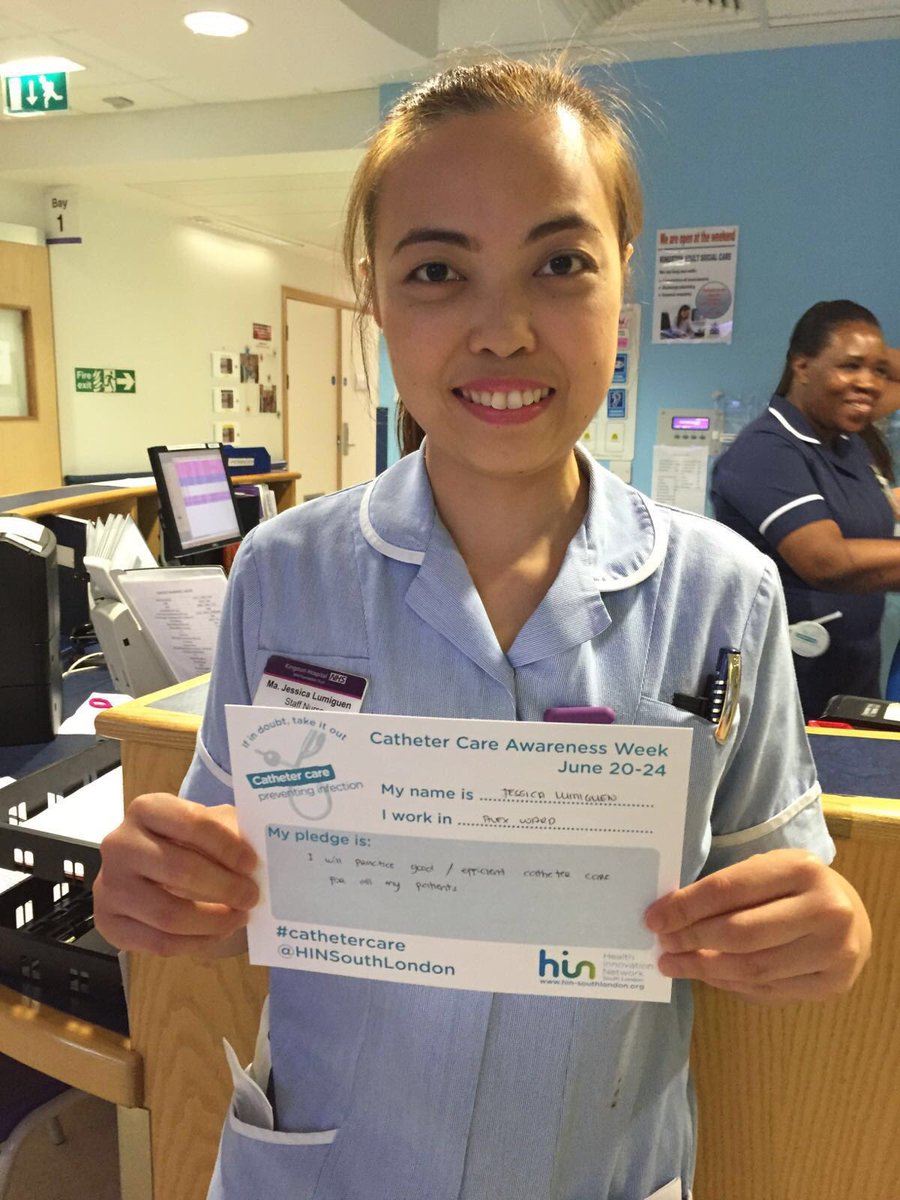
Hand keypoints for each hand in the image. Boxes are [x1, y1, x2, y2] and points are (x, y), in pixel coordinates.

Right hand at [94, 793, 258, 957]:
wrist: (141, 867)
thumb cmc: (185, 840)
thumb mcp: (208, 824)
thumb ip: (232, 832)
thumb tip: (266, 854)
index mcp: (146, 809)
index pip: (191, 823)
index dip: (226, 845)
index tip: (252, 864)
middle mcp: (119, 844)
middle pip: (179, 870)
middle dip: (225, 888)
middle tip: (252, 897)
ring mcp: (108, 885)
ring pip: (168, 914)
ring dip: (213, 921)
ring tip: (239, 917)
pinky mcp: (108, 922)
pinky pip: (158, 943)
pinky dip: (195, 943)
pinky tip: (216, 933)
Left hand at [644, 849, 870, 1001]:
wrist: (853, 917)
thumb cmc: (795, 888)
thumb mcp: (768, 870)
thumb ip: (728, 889)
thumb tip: (669, 915)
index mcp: (802, 869)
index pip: (729, 890)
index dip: (686, 907)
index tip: (654, 919)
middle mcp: (825, 910)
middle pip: (740, 934)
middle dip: (691, 940)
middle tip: (663, 945)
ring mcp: (834, 952)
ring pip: (751, 969)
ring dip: (703, 969)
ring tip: (674, 964)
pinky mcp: (832, 985)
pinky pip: (767, 991)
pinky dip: (729, 984)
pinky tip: (707, 975)